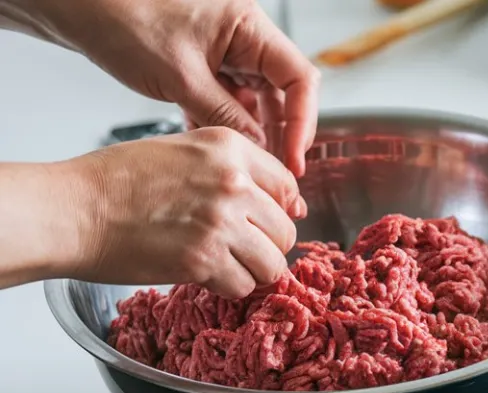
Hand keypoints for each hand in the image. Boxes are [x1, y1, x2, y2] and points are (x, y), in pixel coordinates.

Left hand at [21, 0, 319, 176]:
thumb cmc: (122, 19)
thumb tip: (260, 152)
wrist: (78, 7)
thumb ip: (226, 118)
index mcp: (248, 26)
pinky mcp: (204, 63)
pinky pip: (227, 100)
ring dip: (251, 134)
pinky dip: (224, 124)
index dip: (303, 121)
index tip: (294, 157)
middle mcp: (243, 37)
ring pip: (254, 101)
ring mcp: (224, 50)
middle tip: (277, 174)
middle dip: (279, 134)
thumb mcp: (181, 78)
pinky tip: (216, 150)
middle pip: (282, 93)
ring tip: (248, 169)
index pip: (299, 78)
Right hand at [63, 128, 302, 298]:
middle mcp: (232, 183)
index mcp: (228, 148)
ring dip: (251, 270)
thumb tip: (292, 204)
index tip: (264, 222)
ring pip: (272, 265)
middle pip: (285, 231)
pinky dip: (226, 287)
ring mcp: (221, 223)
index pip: (288, 187)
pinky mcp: (204, 260)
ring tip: (222, 263)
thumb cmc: (116, 181)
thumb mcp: (182, 152)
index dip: (279, 210)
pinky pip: (242, 286)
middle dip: (265, 245)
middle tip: (235, 247)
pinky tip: (202, 274)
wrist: (73, 210)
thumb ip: (234, 172)